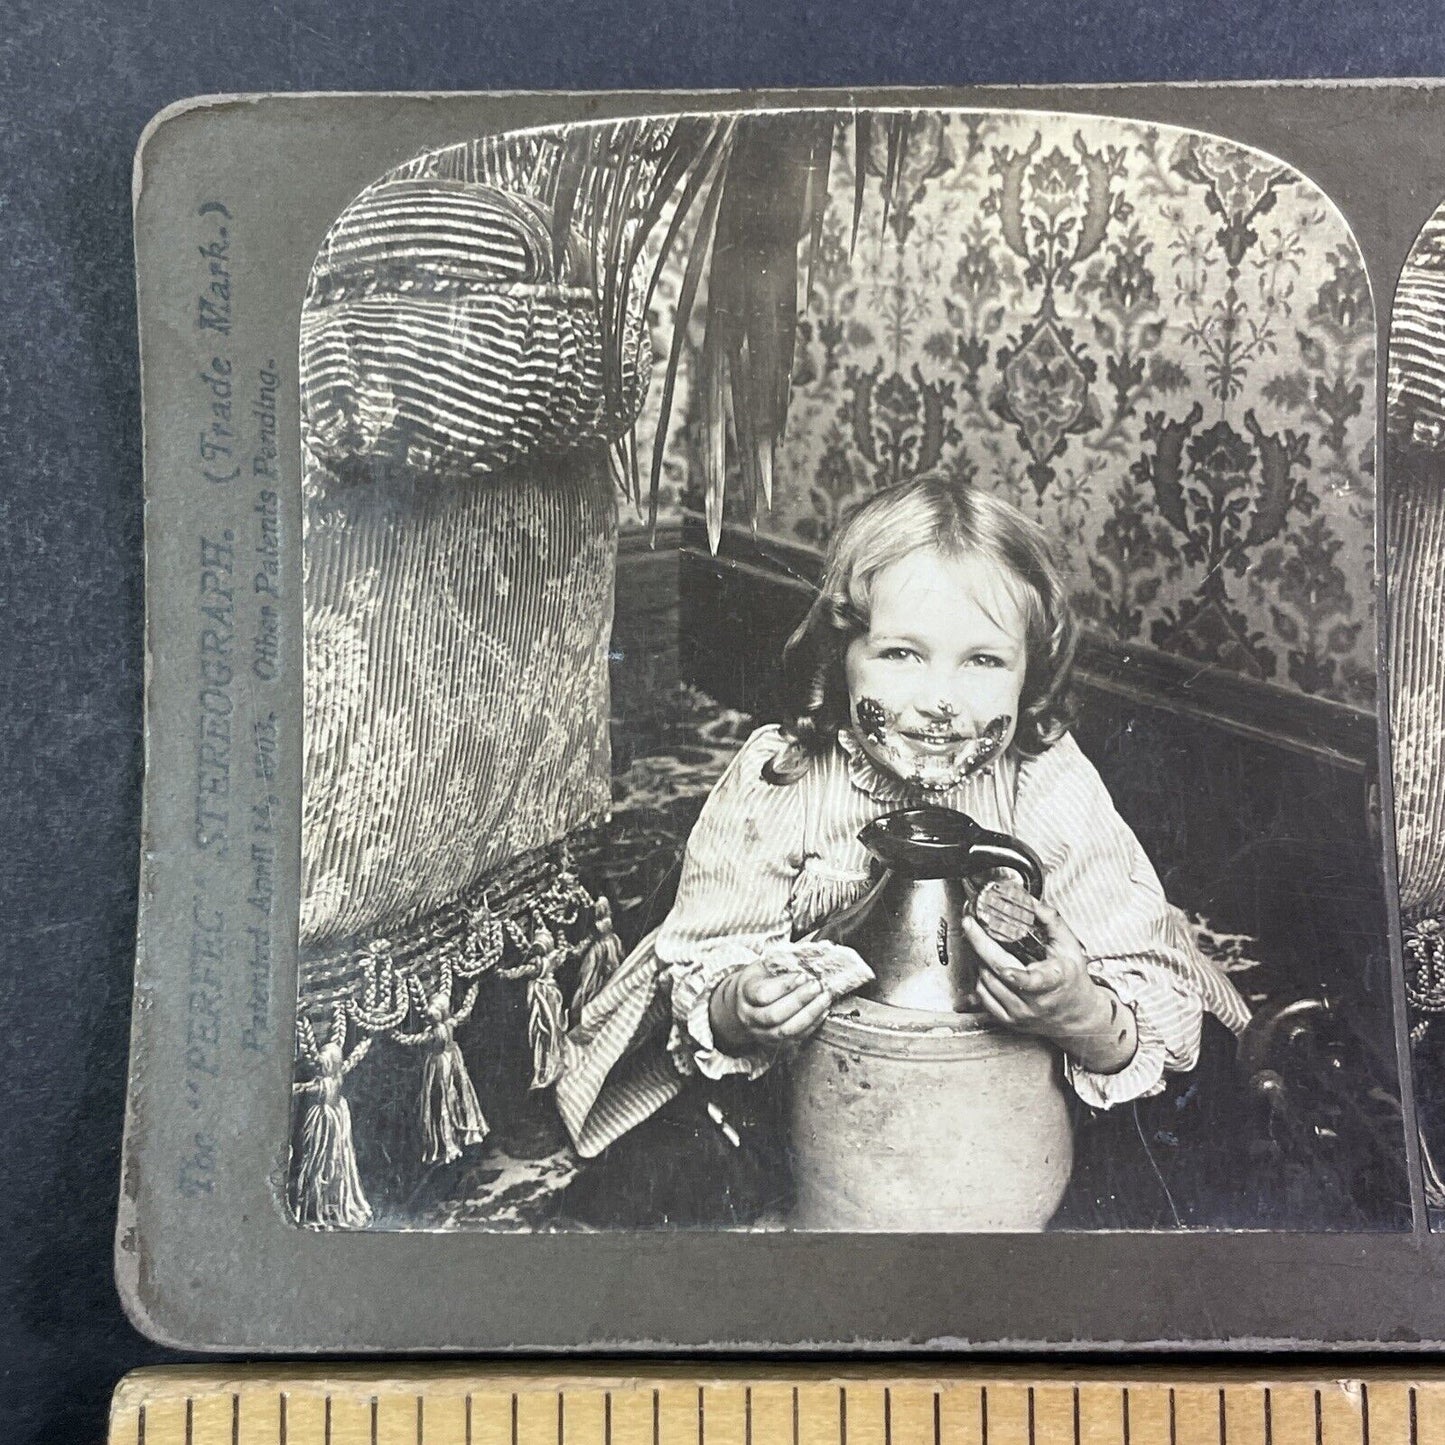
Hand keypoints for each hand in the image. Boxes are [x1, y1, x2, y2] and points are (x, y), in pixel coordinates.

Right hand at [709, 960, 833, 1052]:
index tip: (803, 975)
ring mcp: (761, 1033)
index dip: (784, 986)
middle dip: (800, 1000)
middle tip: (817, 986)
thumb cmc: (758, 981)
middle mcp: (750, 1016)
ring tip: (825, 998)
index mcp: (745, 993)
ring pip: (787, 1030)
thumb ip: (781, 963)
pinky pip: (796, 1038)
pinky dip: (813, 1025)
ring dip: (810, 1014)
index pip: (763, 994)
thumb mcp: (762, 966)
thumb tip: (807, 958)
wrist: (742, 1006)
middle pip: (775, 1015)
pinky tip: (823, 1010)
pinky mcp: (775, 1043)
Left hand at [962, 896, 1137, 1073]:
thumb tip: (1030, 902)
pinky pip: (982, 995)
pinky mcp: (1008, 1021)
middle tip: (970, 924)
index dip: (1017, 976)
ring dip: (979, 959)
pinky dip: (980, 977)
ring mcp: (1020, 1014)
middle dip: (979, 944)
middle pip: (997, 973)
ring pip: (985, 982)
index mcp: (1052, 982)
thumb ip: (1051, 921)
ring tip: (983, 945)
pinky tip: (986, 965)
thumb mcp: (1070, 946)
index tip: (1007, 969)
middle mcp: (1034, 1002)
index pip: (1032, 981)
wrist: (1076, 1015)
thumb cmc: (1072, 979)